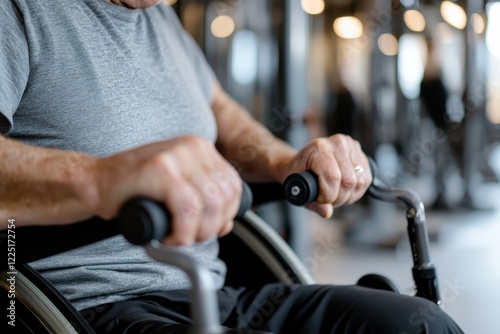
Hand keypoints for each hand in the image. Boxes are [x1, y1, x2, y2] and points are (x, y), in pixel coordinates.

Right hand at [89, 136, 241, 245]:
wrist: (97, 182)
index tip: (209, 227)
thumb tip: (226, 223)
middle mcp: (193, 147)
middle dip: (211, 227)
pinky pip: (188, 209)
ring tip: (178, 237)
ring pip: (209, 205)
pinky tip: (169, 237)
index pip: (233, 187)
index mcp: (201, 148)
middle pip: (224, 197)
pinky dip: (182, 233)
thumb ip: (203, 200)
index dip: (227, 215)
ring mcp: (176, 156)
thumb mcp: (179, 187)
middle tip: (190, 236)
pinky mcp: (160, 170)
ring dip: (197, 233)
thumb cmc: (136, 188)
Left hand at [276, 134, 371, 217]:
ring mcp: (350, 146)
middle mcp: (336, 143)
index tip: (320, 199)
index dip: (329, 195)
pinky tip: (345, 189)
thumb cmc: (299, 174)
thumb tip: (327, 212)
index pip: (332, 177)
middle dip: (339, 198)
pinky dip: (357, 190)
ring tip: (336, 194)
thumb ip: (313, 203)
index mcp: (318, 148)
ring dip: (349, 195)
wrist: (303, 162)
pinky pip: (367, 178)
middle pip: (349, 181)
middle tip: (328, 199)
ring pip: (360, 181)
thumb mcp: (299, 189)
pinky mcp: (360, 152)